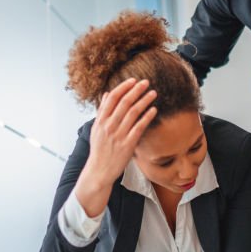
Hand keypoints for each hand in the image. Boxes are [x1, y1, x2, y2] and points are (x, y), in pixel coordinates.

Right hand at [75, 78, 157, 214]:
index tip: (133, 80)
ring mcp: (118, 135)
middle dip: (136, 90)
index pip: (112, 98)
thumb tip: (106, 94)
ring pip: (132, 113)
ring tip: (153, 93)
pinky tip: (154, 110)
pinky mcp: (127, 145)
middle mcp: (109, 126)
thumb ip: (102, 111)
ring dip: (144, 101)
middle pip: (124, 103)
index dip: (123, 87)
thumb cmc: (99, 150)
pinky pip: (139, 127)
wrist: (99, 171)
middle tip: (146, 82)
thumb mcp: (96, 129)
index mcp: (101, 120)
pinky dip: (146, 117)